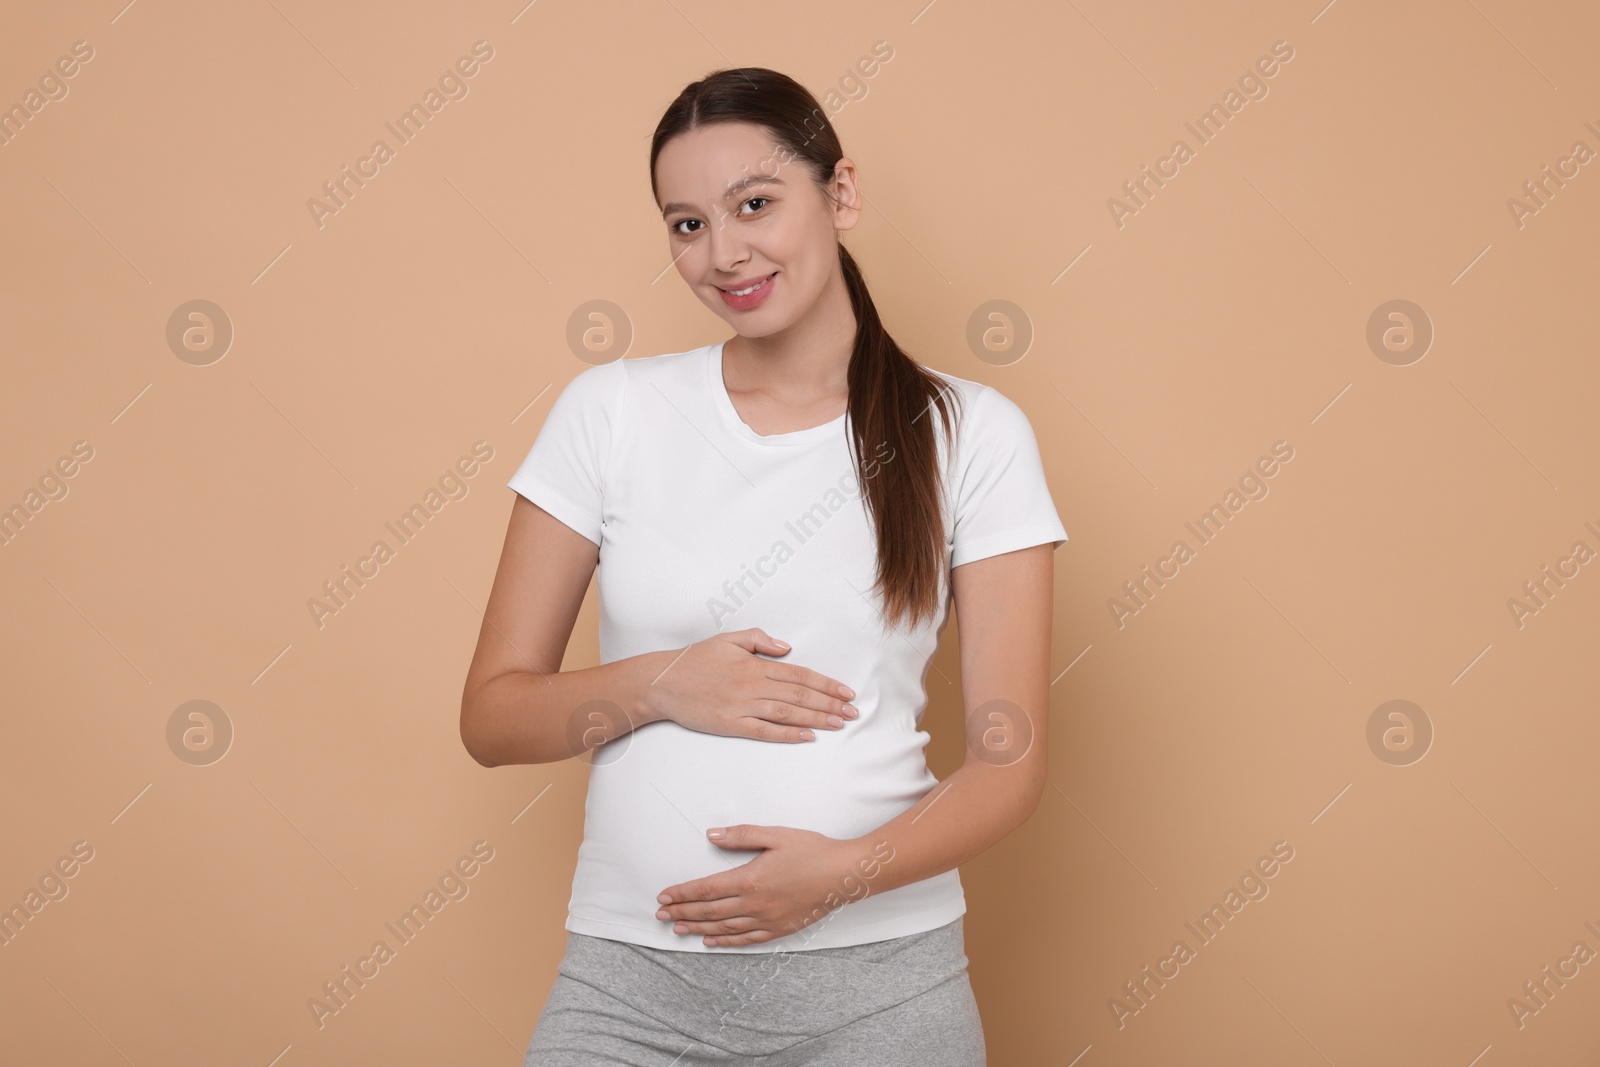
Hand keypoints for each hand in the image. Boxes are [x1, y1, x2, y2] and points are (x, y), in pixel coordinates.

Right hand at [643, 628, 858, 743]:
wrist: (662, 683)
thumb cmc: (693, 660)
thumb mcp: (726, 639)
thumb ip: (758, 639)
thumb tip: (786, 647)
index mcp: (754, 664)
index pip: (799, 674)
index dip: (826, 684)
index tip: (846, 692)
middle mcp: (752, 684)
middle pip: (800, 695)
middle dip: (830, 704)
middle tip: (853, 712)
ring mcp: (742, 706)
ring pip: (788, 713)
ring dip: (816, 719)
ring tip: (839, 724)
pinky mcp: (731, 724)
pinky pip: (765, 731)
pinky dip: (788, 734)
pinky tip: (807, 737)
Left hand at [655, 825, 863, 946]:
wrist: (844, 875)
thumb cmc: (812, 851)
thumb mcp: (775, 835)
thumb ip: (741, 835)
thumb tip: (711, 835)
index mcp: (750, 879)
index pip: (706, 889)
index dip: (682, 893)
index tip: (664, 896)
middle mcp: (754, 904)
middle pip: (709, 911)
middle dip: (682, 913)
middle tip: (662, 915)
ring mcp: (767, 920)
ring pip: (724, 928)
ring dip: (697, 929)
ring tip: (678, 929)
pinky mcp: (779, 929)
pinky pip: (746, 939)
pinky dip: (725, 942)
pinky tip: (711, 941)